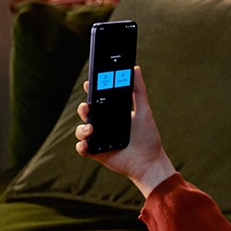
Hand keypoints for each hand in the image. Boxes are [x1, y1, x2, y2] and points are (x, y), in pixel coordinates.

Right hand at [75, 66, 176, 197]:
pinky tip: (86, 143)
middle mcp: (104, 125)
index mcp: (113, 114)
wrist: (149, 162)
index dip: (91, 91)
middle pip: (87, 113)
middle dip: (83, 108)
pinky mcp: (96, 153)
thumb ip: (138, 90)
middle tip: (88, 106)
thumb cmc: (148, 137)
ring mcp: (99, 139)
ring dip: (82, 128)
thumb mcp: (144, 111)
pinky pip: (82, 148)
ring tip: (91, 129)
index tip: (89, 83)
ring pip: (81, 130)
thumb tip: (135, 69)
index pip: (98, 99)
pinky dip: (81, 145)